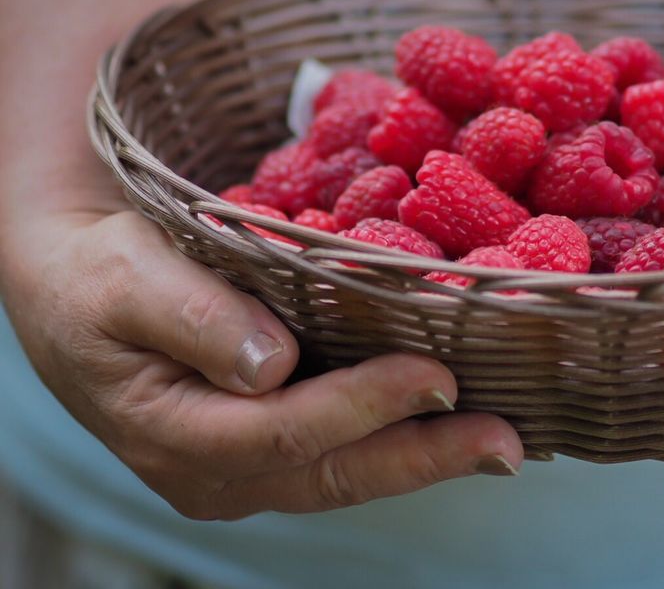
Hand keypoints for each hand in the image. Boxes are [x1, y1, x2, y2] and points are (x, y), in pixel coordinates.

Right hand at [0, 209, 522, 519]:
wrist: (73, 287)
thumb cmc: (95, 272)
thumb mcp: (123, 276)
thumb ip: (192, 315)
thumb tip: (270, 364)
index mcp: (173, 433)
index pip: (283, 431)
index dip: (363, 405)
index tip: (435, 373)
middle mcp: (214, 472)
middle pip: (332, 473)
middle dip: (424, 457)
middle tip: (505, 442)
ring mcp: (244, 470)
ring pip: (347, 475)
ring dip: (427, 458)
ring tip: (502, 443)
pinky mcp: (271, 450)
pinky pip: (344, 455)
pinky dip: (403, 440)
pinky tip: (456, 423)